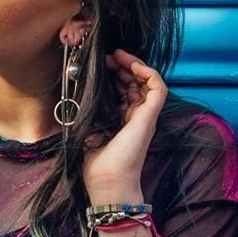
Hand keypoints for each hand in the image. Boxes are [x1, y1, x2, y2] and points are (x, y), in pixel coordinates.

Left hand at [82, 49, 169, 203]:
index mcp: (123, 119)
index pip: (126, 89)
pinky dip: (148, 72)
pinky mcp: (150, 116)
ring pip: (149, 81)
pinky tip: (132, 65)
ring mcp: (145, 115)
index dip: (116, 73)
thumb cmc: (96, 161)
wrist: (107, 180)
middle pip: (137, 82)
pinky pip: (158, 87)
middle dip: (124, 65)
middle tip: (109, 56)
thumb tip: (79, 90)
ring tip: (118, 56)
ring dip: (135, 64)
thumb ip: (89, 110)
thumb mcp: (88, 127)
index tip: (102, 64)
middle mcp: (137, 116)